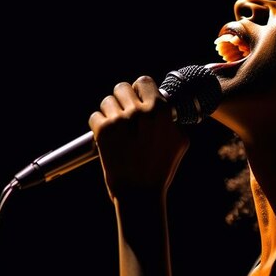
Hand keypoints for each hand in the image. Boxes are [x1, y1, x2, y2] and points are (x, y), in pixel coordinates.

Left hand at [88, 75, 189, 198]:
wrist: (140, 193)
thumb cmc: (162, 169)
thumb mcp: (180, 142)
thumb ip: (173, 121)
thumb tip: (169, 110)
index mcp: (160, 111)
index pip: (144, 82)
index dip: (140, 90)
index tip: (138, 99)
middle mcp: (139, 112)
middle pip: (122, 87)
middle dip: (123, 99)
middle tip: (126, 114)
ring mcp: (119, 121)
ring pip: (107, 100)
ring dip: (110, 112)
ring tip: (117, 127)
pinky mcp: (103, 132)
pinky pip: (95, 116)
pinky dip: (99, 125)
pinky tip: (107, 136)